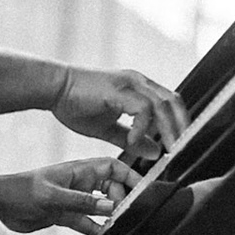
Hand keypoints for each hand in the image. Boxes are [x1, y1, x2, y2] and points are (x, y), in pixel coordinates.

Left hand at [0, 157, 140, 234]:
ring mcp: (73, 199)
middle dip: (122, 200)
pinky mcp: (65, 215)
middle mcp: (80, 183)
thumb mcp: (54, 196)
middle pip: (112, 188)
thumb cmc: (21, 191)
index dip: (130, 176)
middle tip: (125, 214)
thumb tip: (112, 208)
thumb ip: (83, 202)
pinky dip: (95, 228)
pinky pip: (87, 222)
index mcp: (80, 170)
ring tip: (119, 226)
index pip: (113, 167)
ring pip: (101, 206)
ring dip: (110, 215)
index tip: (143, 190)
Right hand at [51, 67, 189, 156]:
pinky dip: (142, 126)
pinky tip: (134, 140)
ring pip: (162, 105)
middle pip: (173, 102)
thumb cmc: (75, 104)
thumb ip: (131, 139)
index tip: (180, 148)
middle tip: (181, 152)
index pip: (171, 104)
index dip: (180, 124)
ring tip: (168, 150)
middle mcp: (139, 82)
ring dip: (169, 129)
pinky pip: (142, 108)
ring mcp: (130, 83)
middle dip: (182, 127)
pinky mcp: (118, 90)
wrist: (52, 88)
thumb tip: (156, 151)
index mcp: (139, 88)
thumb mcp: (108, 128)